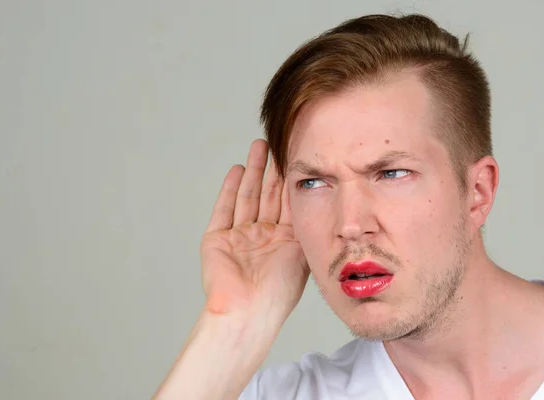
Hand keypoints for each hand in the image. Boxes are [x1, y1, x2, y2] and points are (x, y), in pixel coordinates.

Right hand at [200, 139, 308, 321]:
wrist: (248, 312)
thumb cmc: (278, 292)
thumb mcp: (303, 253)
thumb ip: (309, 226)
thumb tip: (326, 200)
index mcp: (284, 242)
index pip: (288, 203)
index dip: (292, 180)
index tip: (297, 157)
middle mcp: (262, 237)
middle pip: (267, 195)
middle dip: (272, 170)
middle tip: (276, 143)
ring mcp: (239, 237)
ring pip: (247, 196)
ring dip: (253, 171)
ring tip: (258, 146)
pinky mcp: (217, 240)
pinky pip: (224, 209)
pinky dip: (230, 189)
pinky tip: (237, 170)